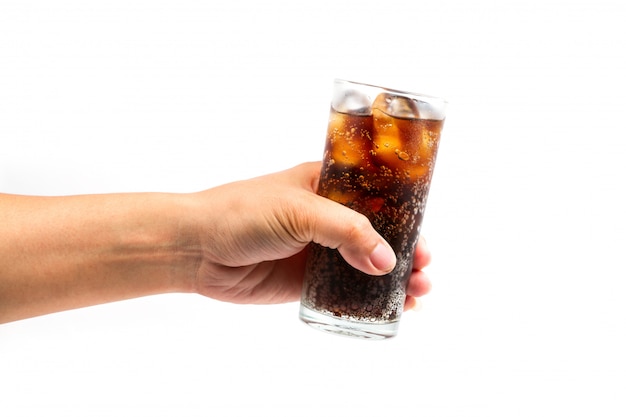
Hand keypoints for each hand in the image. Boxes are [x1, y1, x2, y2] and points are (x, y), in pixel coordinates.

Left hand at [187, 162, 431, 308]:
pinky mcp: (307, 280)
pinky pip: (345, 290)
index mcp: (327, 185)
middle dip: (406, 251)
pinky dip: (368, 298)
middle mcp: (327, 216)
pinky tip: (390, 307)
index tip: (424, 236)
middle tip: (425, 269)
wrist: (197, 248)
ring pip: (366, 264)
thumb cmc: (242, 212)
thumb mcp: (299, 209)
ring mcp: (319, 250)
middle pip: (379, 233)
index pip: (377, 196)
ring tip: (418, 292)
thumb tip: (387, 261)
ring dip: (394, 277)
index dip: (406, 215)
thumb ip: (346, 231)